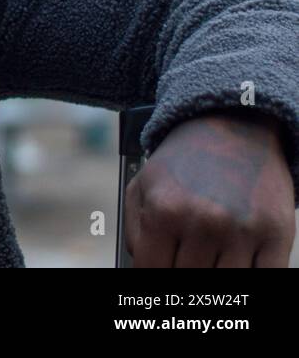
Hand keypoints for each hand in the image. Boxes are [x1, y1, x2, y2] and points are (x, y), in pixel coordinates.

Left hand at [124, 109, 295, 266]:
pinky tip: (237, 265)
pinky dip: (250, 280)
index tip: (159, 276)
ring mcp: (243, 230)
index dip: (152, 282)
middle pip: (189, 282)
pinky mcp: (277, 233)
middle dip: (183, 279)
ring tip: (209, 261)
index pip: (153, 272)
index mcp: (166, 211)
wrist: (233, 127)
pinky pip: (265, 279)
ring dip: (217, 280)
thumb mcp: (142, 186)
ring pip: (226, 284)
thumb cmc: (183, 163)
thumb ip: (135, 233)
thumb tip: (142, 270)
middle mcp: (205, 222)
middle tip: (185, 264)